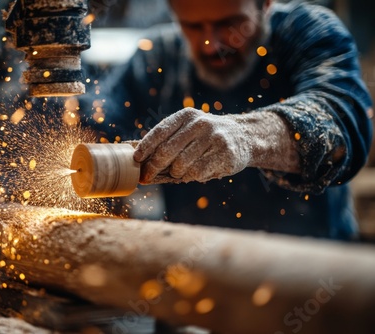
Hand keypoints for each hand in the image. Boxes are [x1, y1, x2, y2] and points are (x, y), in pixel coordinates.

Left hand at [133, 108, 251, 183]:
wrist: (243, 136)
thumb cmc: (206, 137)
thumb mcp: (188, 130)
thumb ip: (167, 140)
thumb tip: (140, 160)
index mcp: (186, 116)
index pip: (159, 132)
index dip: (145, 147)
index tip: (136, 160)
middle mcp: (199, 123)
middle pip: (166, 151)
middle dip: (153, 167)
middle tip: (146, 177)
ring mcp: (213, 138)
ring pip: (180, 165)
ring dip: (175, 173)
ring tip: (179, 172)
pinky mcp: (225, 153)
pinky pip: (197, 172)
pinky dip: (191, 177)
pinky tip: (195, 173)